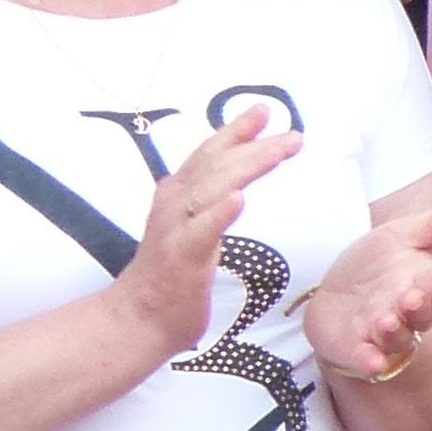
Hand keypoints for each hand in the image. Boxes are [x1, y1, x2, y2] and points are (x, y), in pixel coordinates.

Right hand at [114, 106, 303, 353]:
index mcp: (178, 197)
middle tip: (293, 132)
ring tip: (283, 148)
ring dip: (249, 164)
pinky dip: (219, 212)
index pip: (209, 155)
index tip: (264, 111)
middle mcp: (174, 204)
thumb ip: (209, 209)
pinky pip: (201, 230)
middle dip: (255, 141)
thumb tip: (234, 192)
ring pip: (213, 186)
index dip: (236, 131)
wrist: (138, 319)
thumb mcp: (191, 233)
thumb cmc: (171, 278)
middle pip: (216, 163)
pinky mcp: (181, 255)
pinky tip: (239, 198)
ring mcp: (176, 228)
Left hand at [302, 193, 431, 379]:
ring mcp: (382, 333)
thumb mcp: (403, 235)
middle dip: (420, 307)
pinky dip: (371, 362)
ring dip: (395, 331)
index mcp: (424, 283)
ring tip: (388, 322)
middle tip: (413, 298)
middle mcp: (408, 311)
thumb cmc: (377, 265)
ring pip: (397, 336)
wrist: (333, 294)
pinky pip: (367, 359)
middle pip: (422, 313)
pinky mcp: (355, 349)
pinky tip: (374, 364)